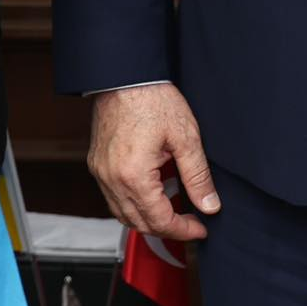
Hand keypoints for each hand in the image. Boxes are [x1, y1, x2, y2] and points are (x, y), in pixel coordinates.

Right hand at [87, 83, 219, 242]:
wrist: (124, 75)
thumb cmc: (152, 99)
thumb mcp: (185, 137)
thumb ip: (198, 176)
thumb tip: (209, 206)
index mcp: (134, 176)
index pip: (160, 221)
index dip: (183, 230)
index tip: (200, 228)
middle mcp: (111, 179)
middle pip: (139, 224)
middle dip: (167, 229)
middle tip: (190, 222)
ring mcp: (100, 172)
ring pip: (122, 215)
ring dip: (147, 220)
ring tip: (173, 211)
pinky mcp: (97, 164)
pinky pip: (112, 198)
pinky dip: (132, 205)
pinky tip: (150, 195)